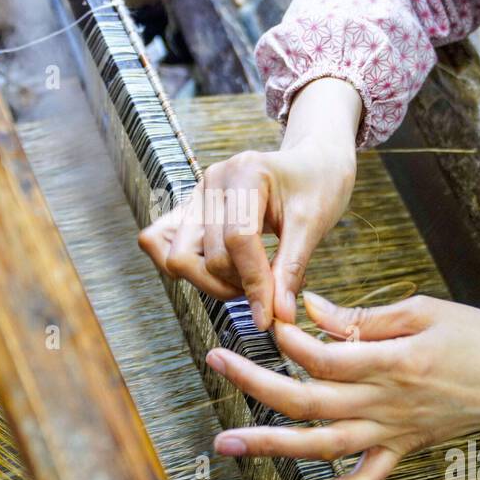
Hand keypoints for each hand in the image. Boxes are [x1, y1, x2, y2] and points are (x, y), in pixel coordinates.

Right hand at [137, 79, 360, 329]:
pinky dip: (190, 268)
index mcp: (245, 172)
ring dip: (212, 282)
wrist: (312, 164)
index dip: (253, 283)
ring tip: (248, 280)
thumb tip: (277, 316)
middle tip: (268, 290)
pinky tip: (223, 272)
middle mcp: (212, 181)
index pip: (237, 240)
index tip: (270, 315)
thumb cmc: (317, 186)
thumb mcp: (314, 225)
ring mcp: (196, 195)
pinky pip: (162, 244)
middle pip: (206, 255)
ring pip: (179, 258)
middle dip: (236, 285)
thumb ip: (290, 271)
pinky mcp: (189, 210)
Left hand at [205, 291, 479, 479]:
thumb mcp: (426, 310)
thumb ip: (365, 316)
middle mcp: (385, 403)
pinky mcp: (402, 452)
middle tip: (214, 362)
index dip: (289, 338)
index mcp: (392, 361)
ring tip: (226, 444)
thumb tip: (313, 309)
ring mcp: (392, 433)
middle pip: (308, 399)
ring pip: (322, 446)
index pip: (324, 355)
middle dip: (255, 384)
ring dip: (270, 446)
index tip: (268, 318)